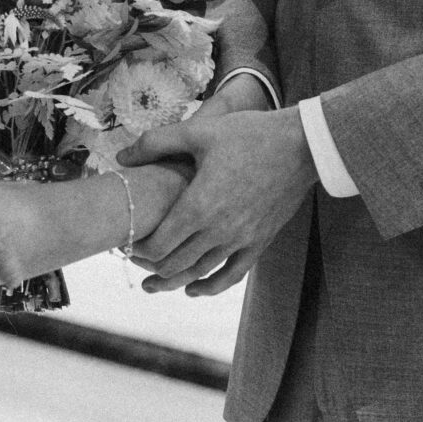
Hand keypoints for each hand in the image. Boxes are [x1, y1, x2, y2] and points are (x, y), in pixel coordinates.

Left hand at [118, 104, 315, 297]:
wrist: (301, 146)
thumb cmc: (248, 134)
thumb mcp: (198, 131)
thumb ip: (156, 143)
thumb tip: (121, 156)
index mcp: (199, 205)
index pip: (158, 244)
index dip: (136, 248)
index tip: (124, 241)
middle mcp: (219, 230)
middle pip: (174, 265)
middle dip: (148, 266)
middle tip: (131, 260)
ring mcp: (241, 240)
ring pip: (199, 274)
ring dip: (172, 282)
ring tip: (151, 285)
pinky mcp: (259, 242)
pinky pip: (231, 276)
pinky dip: (209, 287)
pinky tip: (193, 289)